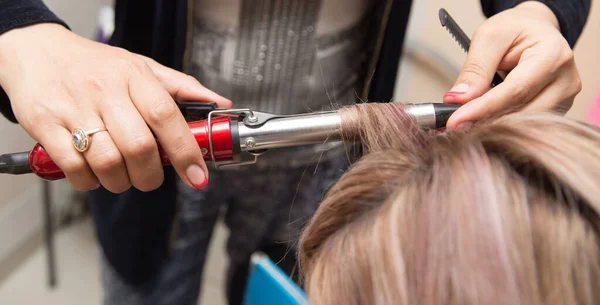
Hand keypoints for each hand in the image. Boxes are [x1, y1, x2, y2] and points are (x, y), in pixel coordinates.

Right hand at [0, 24, 231, 192]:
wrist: (37, 51)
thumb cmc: (95, 65)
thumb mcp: (141, 66)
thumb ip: (182, 88)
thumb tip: (221, 104)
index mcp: (133, 75)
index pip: (166, 116)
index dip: (185, 151)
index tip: (198, 176)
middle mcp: (104, 90)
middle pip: (138, 147)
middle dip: (151, 176)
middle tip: (150, 178)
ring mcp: (73, 107)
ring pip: (107, 162)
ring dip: (120, 181)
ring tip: (120, 175)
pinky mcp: (45, 124)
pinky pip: (74, 167)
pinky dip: (89, 181)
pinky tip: (93, 172)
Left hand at [443, 1, 581, 127]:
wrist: (534, 29)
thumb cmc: (515, 30)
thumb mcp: (489, 37)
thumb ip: (475, 69)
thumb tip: (458, 99)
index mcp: (553, 55)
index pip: (515, 90)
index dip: (482, 109)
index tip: (455, 121)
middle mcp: (566, 81)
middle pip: (522, 113)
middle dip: (485, 120)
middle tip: (454, 122)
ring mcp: (564, 99)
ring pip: (524, 124)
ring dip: (493, 124)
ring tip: (468, 118)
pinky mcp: (557, 110)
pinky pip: (527, 124)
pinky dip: (503, 124)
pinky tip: (486, 118)